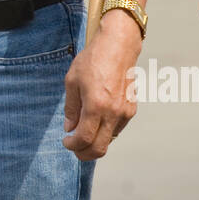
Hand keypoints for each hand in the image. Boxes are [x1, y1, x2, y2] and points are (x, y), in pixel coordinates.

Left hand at [62, 12, 142, 158]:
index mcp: (96, 105)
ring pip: (109, 140)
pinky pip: (116, 129)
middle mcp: (113, 112)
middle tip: (74, 146)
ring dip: (95, 142)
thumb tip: (70, 128)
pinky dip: (105, 132)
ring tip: (83, 132)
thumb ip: (71, 108)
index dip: (73, 145)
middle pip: (100, 148)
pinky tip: (96, 121)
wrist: (118, 46)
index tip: (66, 141)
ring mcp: (125, 112)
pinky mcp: (131, 109)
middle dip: (84, 153)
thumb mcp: (72, 82)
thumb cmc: (93, 60)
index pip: (85, 139)